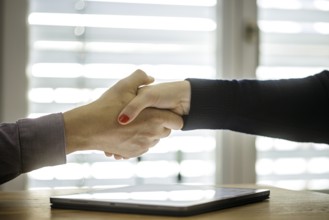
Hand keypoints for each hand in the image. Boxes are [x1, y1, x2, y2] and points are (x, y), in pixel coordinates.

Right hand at [63, 69, 182, 158]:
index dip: (171, 116)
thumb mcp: (124, 86)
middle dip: (159, 124)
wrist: (88, 128)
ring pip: (154, 140)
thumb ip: (140, 77)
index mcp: (156, 118)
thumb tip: (151, 78)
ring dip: (148, 133)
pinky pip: (142, 148)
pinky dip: (138, 141)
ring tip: (133, 124)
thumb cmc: (106, 106)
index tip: (160, 111)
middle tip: (145, 116)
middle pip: (166, 132)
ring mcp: (143, 146)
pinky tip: (126, 133)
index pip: (178, 122)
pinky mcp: (133, 154)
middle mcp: (153, 134)